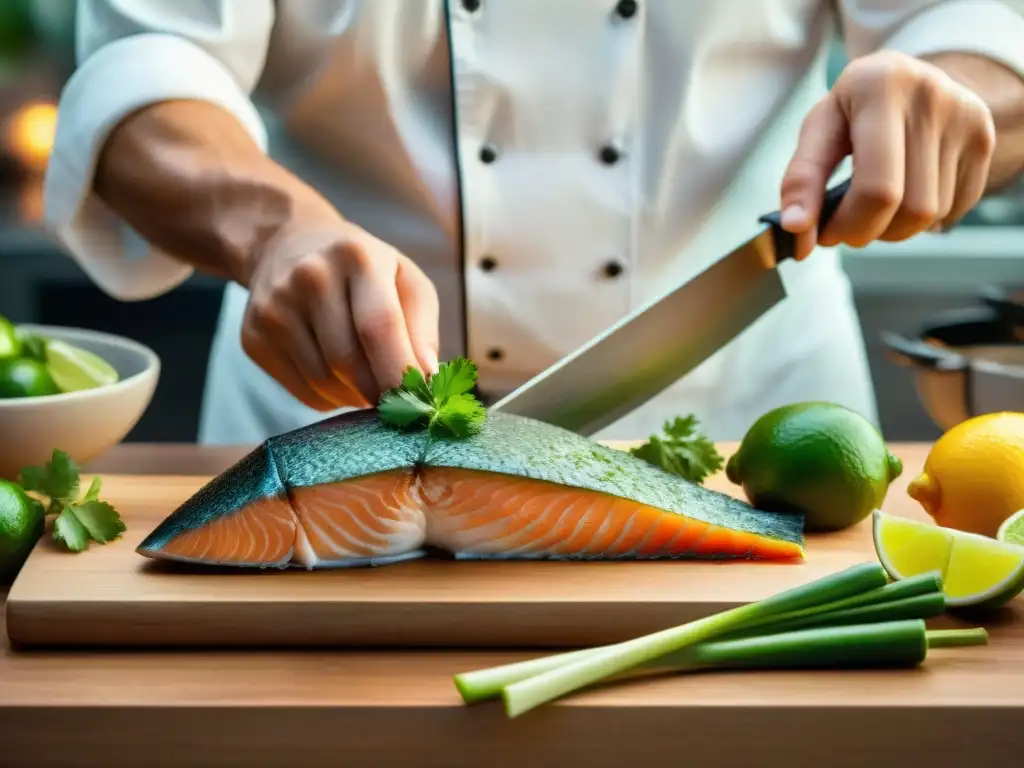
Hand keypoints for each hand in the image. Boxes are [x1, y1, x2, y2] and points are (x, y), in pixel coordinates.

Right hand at [239, 218, 439, 410]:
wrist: (287, 245)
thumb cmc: (363, 270)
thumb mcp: (406, 279)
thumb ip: (423, 329)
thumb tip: (426, 379)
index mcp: (356, 257)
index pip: (378, 325)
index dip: (399, 372)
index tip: (419, 401)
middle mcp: (309, 277)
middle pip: (348, 361)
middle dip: (380, 392)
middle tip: (399, 401)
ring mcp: (274, 308)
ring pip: (324, 382)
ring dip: (355, 397)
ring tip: (368, 382)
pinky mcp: (253, 336)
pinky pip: (302, 391)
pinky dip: (329, 398)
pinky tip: (339, 378)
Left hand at [779, 50, 996, 259]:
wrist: (907, 80)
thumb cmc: (852, 109)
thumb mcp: (819, 129)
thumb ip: (801, 178)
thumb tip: (795, 229)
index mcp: (882, 87)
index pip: (877, 188)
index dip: (848, 225)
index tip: (824, 233)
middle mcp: (932, 97)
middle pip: (910, 209)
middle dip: (869, 231)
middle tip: (846, 225)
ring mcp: (966, 118)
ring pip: (932, 215)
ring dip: (893, 228)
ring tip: (873, 206)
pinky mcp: (984, 139)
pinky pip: (954, 209)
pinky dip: (921, 219)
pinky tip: (903, 194)